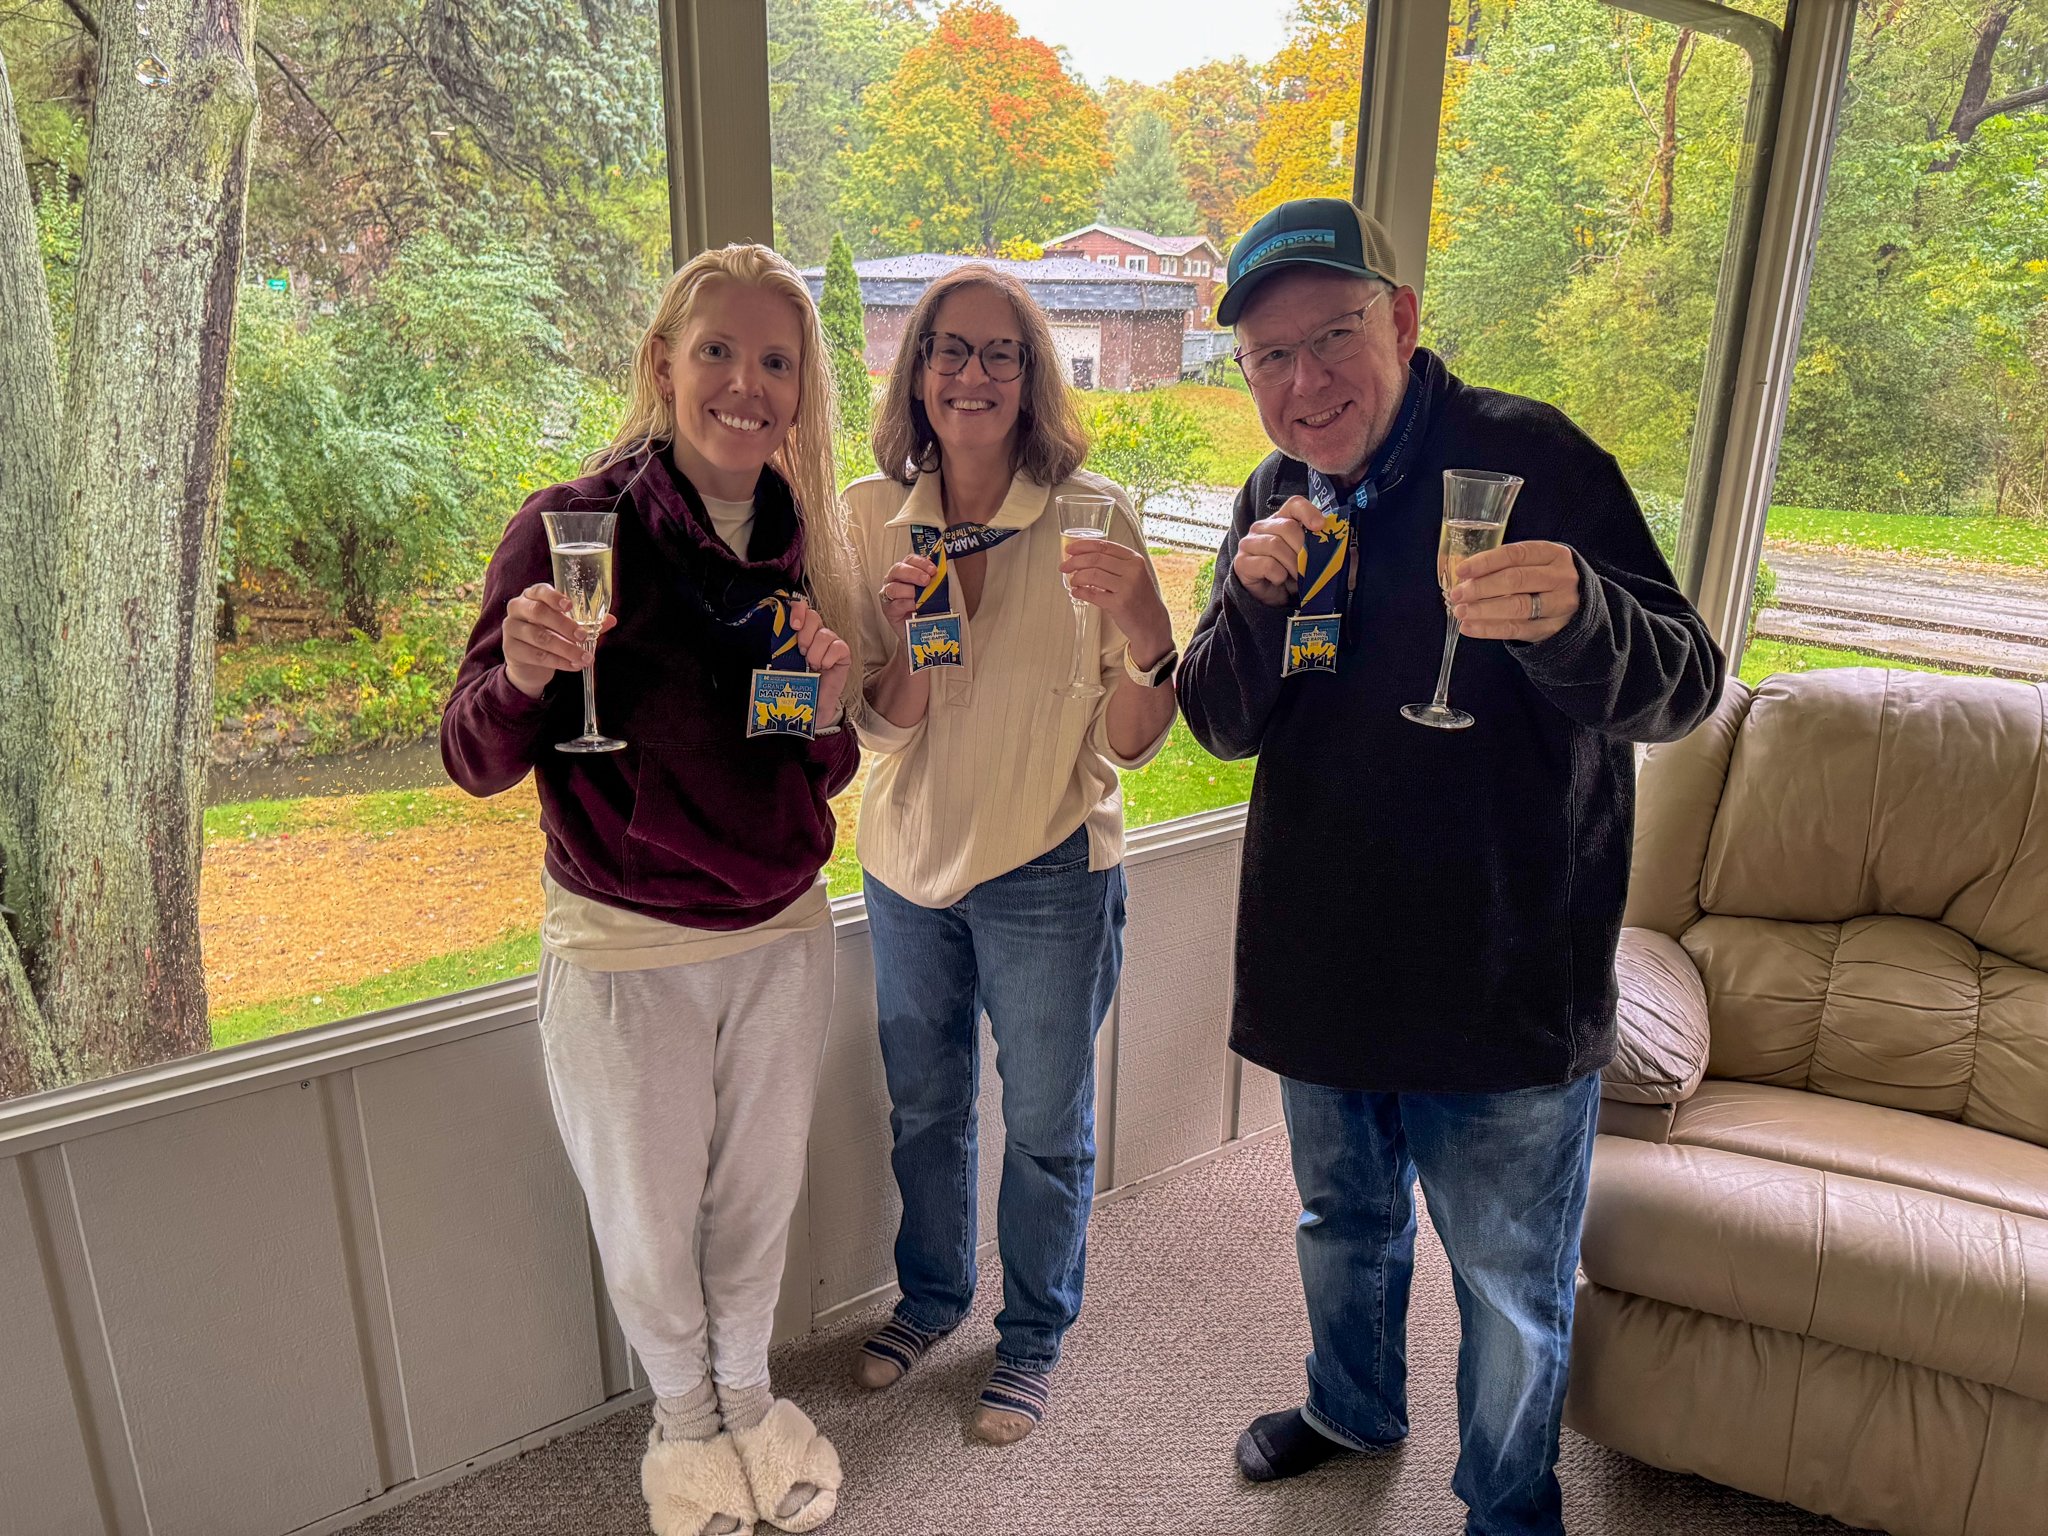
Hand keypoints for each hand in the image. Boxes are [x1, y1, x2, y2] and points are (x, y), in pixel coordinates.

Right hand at [503, 584, 616, 697]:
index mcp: (531, 596)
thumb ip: (586, 622)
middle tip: (583, 636)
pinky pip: (537, 656)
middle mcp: (517, 609)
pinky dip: (559, 662)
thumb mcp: (566, 627)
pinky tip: (574, 665)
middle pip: (539, 612)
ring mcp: (511, 629)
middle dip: (564, 625)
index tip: (570, 606)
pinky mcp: (511, 650)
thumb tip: (611, 620)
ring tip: (585, 657)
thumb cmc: (549, 635)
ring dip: (566, 648)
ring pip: (540, 637)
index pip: (539, 590)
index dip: (554, 597)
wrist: (528, 664)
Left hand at [789, 599, 852, 724]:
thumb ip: (780, 649)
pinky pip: (838, 646)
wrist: (812, 706)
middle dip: (805, 633)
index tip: (793, 626)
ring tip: (813, 665)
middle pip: (814, 616)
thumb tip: (769, 637)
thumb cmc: (798, 685)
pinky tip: (825, 668)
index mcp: (801, 632)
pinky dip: (829, 657)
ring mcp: (831, 643)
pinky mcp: (843, 654)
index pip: (802, 608)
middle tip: (801, 651)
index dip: (798, 610)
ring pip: (825, 634)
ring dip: (816, 651)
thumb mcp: (783, 664)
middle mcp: (817, 634)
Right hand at [876, 554, 936, 630]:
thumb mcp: (932, 592)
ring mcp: (888, 595)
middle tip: (926, 580)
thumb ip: (934, 582)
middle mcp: (894, 580)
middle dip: (913, 573)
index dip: (921, 562)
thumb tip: (941, 575)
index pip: (910, 560)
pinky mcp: (888, 610)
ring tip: (921, 596)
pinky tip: (916, 606)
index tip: (933, 569)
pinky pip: (895, 604)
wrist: (920, 630)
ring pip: (893, 587)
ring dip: (909, 590)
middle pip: (898, 569)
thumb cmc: (925, 608)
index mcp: (905, 572)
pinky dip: (907, 604)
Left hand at [1061, 536, 1174, 665]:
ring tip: (1073, 581)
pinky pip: (1093, 594)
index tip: (1070, 550)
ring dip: (1076, 577)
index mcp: (1134, 559)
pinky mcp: (1120, 604)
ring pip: (1092, 574)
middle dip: (1074, 561)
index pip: (1104, 546)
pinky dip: (1080, 592)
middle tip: (1064, 566)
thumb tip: (1084, 557)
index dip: (1083, 546)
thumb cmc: (1139, 598)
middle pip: (1095, 559)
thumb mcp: (1134, 574)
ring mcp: (1127, 587)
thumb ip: (1115, 564)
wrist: (1152, 622)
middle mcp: (1132, 571)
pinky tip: (1076, 592)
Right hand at [1230, 496, 1320, 606]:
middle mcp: (1261, 527)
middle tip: (1310, 566)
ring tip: (1297, 577)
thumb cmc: (1291, 572)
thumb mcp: (1308, 556)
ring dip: (1292, 565)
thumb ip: (1319, 546)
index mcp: (1280, 520)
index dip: (1308, 512)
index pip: (1293, 504)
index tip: (1320, 526)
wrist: (1272, 595)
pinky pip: (1266, 564)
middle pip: (1287, 527)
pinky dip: (1279, 575)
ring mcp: (1248, 543)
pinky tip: (1279, 580)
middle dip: (1303, 549)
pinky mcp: (1241, 562)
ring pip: (1275, 545)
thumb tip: (1341, 547)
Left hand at [1447, 540, 1581, 641]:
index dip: (1486, 561)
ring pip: (1517, 607)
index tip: (1461, 570)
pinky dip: (1489, 629)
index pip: (1516, 554)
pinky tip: (1469, 627)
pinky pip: (1516, 629)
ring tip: (1460, 611)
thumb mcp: (1537, 563)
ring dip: (1483, 609)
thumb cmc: (1547, 579)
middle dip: (1481, 587)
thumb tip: (1465, 575)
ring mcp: (1559, 605)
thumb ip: (1507, 565)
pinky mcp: (1551, 629)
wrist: (1581, 606)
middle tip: (1456, 594)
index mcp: (1554, 554)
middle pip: (1515, 580)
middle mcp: (1560, 578)